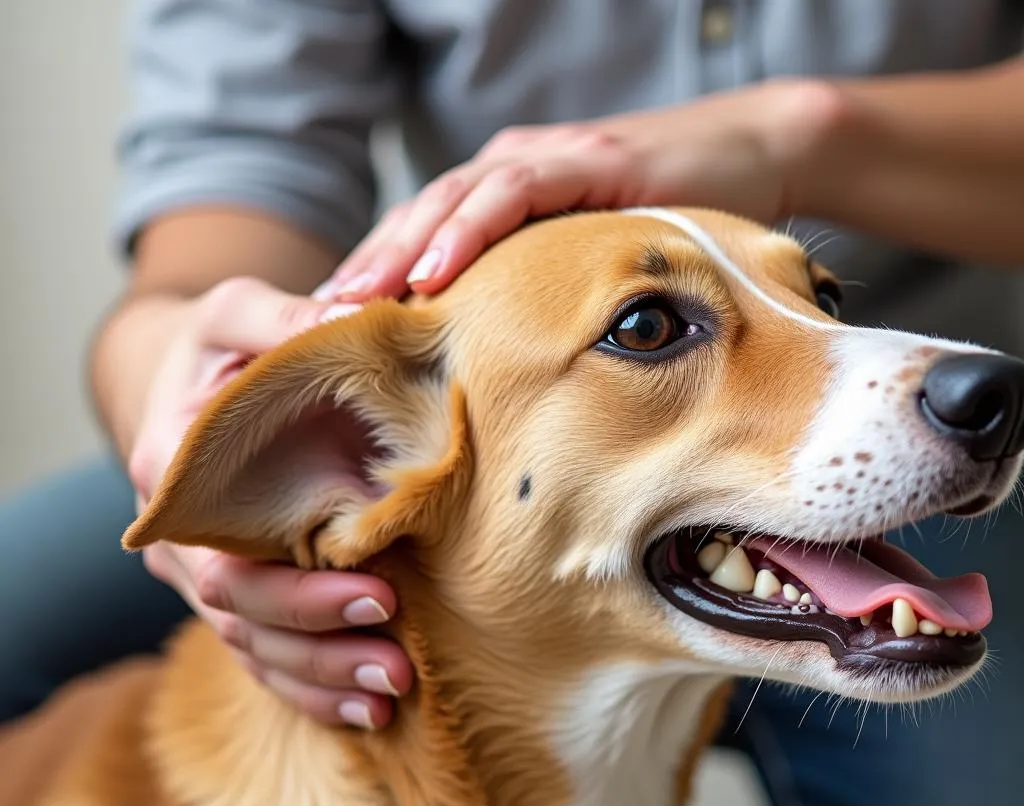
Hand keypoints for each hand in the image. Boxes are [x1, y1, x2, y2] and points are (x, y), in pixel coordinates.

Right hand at [127, 278, 412, 728]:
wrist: (187, 385)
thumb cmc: (221, 348)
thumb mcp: (237, 311)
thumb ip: (284, 316)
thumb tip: (361, 318)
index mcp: (175, 474)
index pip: (224, 556)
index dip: (297, 588)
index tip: (380, 594)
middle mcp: (181, 540)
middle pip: (241, 616)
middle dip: (320, 645)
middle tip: (398, 664)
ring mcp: (203, 576)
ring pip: (253, 650)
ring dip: (321, 679)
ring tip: (393, 696)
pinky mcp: (236, 594)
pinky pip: (263, 659)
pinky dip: (310, 690)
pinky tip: (366, 712)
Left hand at [316, 78, 837, 301]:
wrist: (749, 156)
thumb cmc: (664, 224)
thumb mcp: (587, 268)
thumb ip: (541, 297)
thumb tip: (505, 370)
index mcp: (500, 200)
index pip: (423, 241)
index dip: (375, 284)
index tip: (332, 337)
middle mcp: (507, 173)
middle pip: (417, 221)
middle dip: (365, 271)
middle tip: (314, 324)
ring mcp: (541, 159)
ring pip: (448, 203)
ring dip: (397, 253)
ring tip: (354, 301)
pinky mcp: (582, 159)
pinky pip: (512, 194)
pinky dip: (469, 231)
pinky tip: (436, 270)